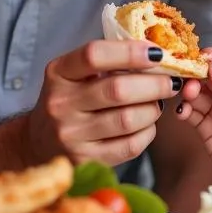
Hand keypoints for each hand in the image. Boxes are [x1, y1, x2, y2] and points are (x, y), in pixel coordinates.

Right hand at [28, 41, 182, 165]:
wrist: (39, 142)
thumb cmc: (69, 100)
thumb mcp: (74, 74)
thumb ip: (107, 62)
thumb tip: (157, 54)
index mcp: (58, 73)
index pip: (94, 55)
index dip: (130, 52)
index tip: (157, 53)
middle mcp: (60, 104)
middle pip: (118, 90)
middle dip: (155, 84)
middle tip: (172, 82)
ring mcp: (71, 135)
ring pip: (128, 119)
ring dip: (153, 109)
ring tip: (157, 103)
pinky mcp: (85, 161)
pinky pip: (129, 146)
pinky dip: (147, 133)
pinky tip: (147, 125)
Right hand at [177, 48, 211, 198]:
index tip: (200, 57)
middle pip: (210, 73)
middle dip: (197, 72)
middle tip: (187, 75)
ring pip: (198, 91)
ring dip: (189, 90)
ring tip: (188, 95)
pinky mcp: (206, 127)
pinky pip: (191, 112)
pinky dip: (184, 109)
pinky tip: (182, 111)